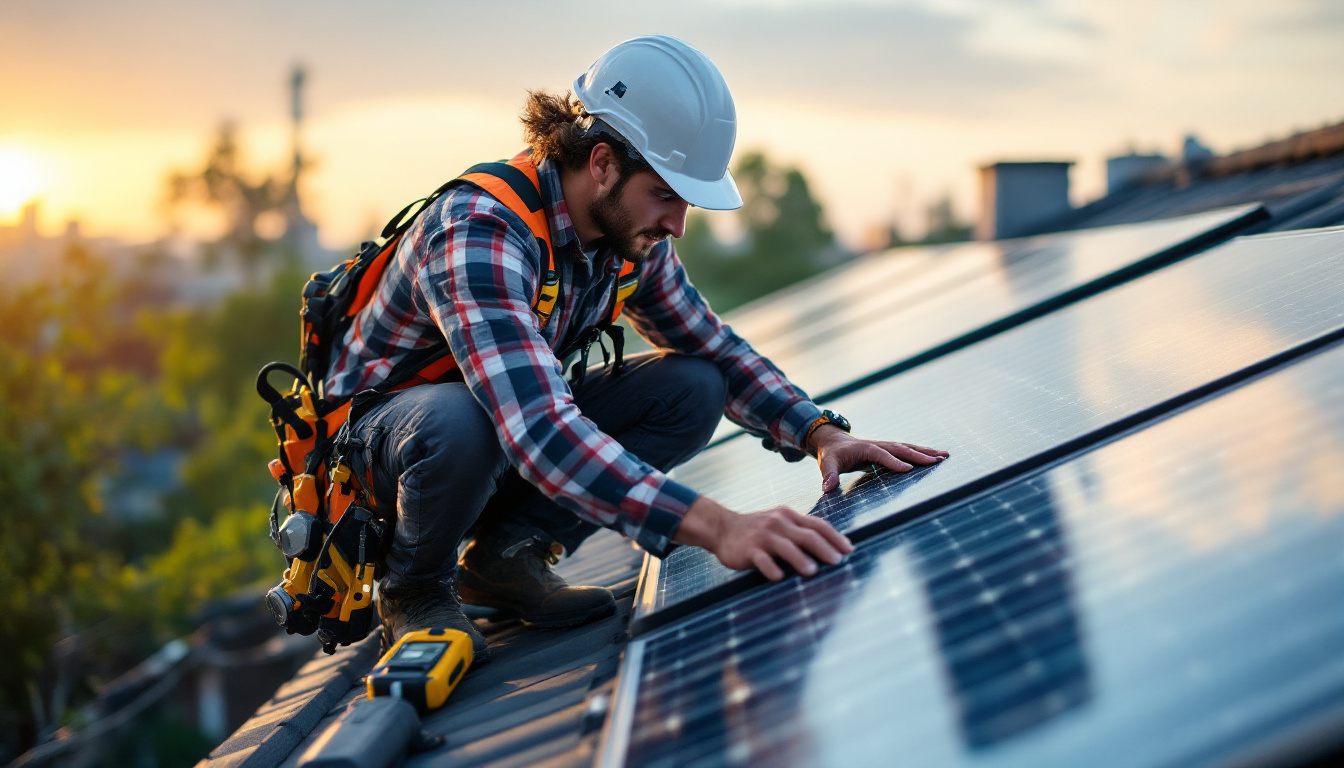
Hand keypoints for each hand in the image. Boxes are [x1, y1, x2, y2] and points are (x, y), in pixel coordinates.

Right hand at [674, 497, 852, 580]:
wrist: (722, 528)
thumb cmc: (757, 530)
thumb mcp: (779, 523)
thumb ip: (799, 531)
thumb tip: (830, 549)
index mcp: (789, 516)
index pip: (817, 524)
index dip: (835, 537)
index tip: (849, 549)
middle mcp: (778, 523)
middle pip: (806, 535)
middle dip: (824, 549)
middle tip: (837, 562)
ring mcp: (763, 536)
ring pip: (785, 547)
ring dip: (800, 559)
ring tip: (813, 572)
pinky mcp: (748, 550)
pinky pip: (762, 560)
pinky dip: (771, 568)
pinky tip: (779, 577)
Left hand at [809, 425, 948, 491]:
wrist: (832, 440)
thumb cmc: (831, 454)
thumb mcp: (827, 463)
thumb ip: (829, 475)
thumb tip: (827, 489)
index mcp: (865, 448)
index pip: (881, 455)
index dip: (894, 462)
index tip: (908, 470)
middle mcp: (878, 445)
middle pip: (901, 448)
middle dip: (918, 454)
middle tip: (936, 460)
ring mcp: (885, 446)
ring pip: (908, 448)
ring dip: (925, 452)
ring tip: (944, 455)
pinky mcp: (888, 450)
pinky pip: (907, 451)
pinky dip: (921, 453)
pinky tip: (935, 457)